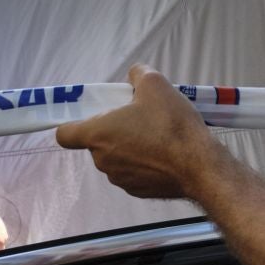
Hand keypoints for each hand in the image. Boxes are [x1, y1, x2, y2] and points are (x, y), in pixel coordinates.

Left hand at [56, 64, 219, 199]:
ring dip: (129, 148)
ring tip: (157, 136)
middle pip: (97, 143)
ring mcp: (120, 179)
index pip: (65, 134)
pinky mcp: (138, 191)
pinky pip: (133, 173)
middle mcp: (102, 161)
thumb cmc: (171, 125)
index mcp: (98, 134)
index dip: (73, 123)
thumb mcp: (156, 84)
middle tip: (139, 117)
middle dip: (113, 130)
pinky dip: (143, 164)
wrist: (199, 166)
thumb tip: (134, 75)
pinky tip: (165, 154)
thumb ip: (138, 74)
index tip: (92, 116)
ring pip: (116, 158)